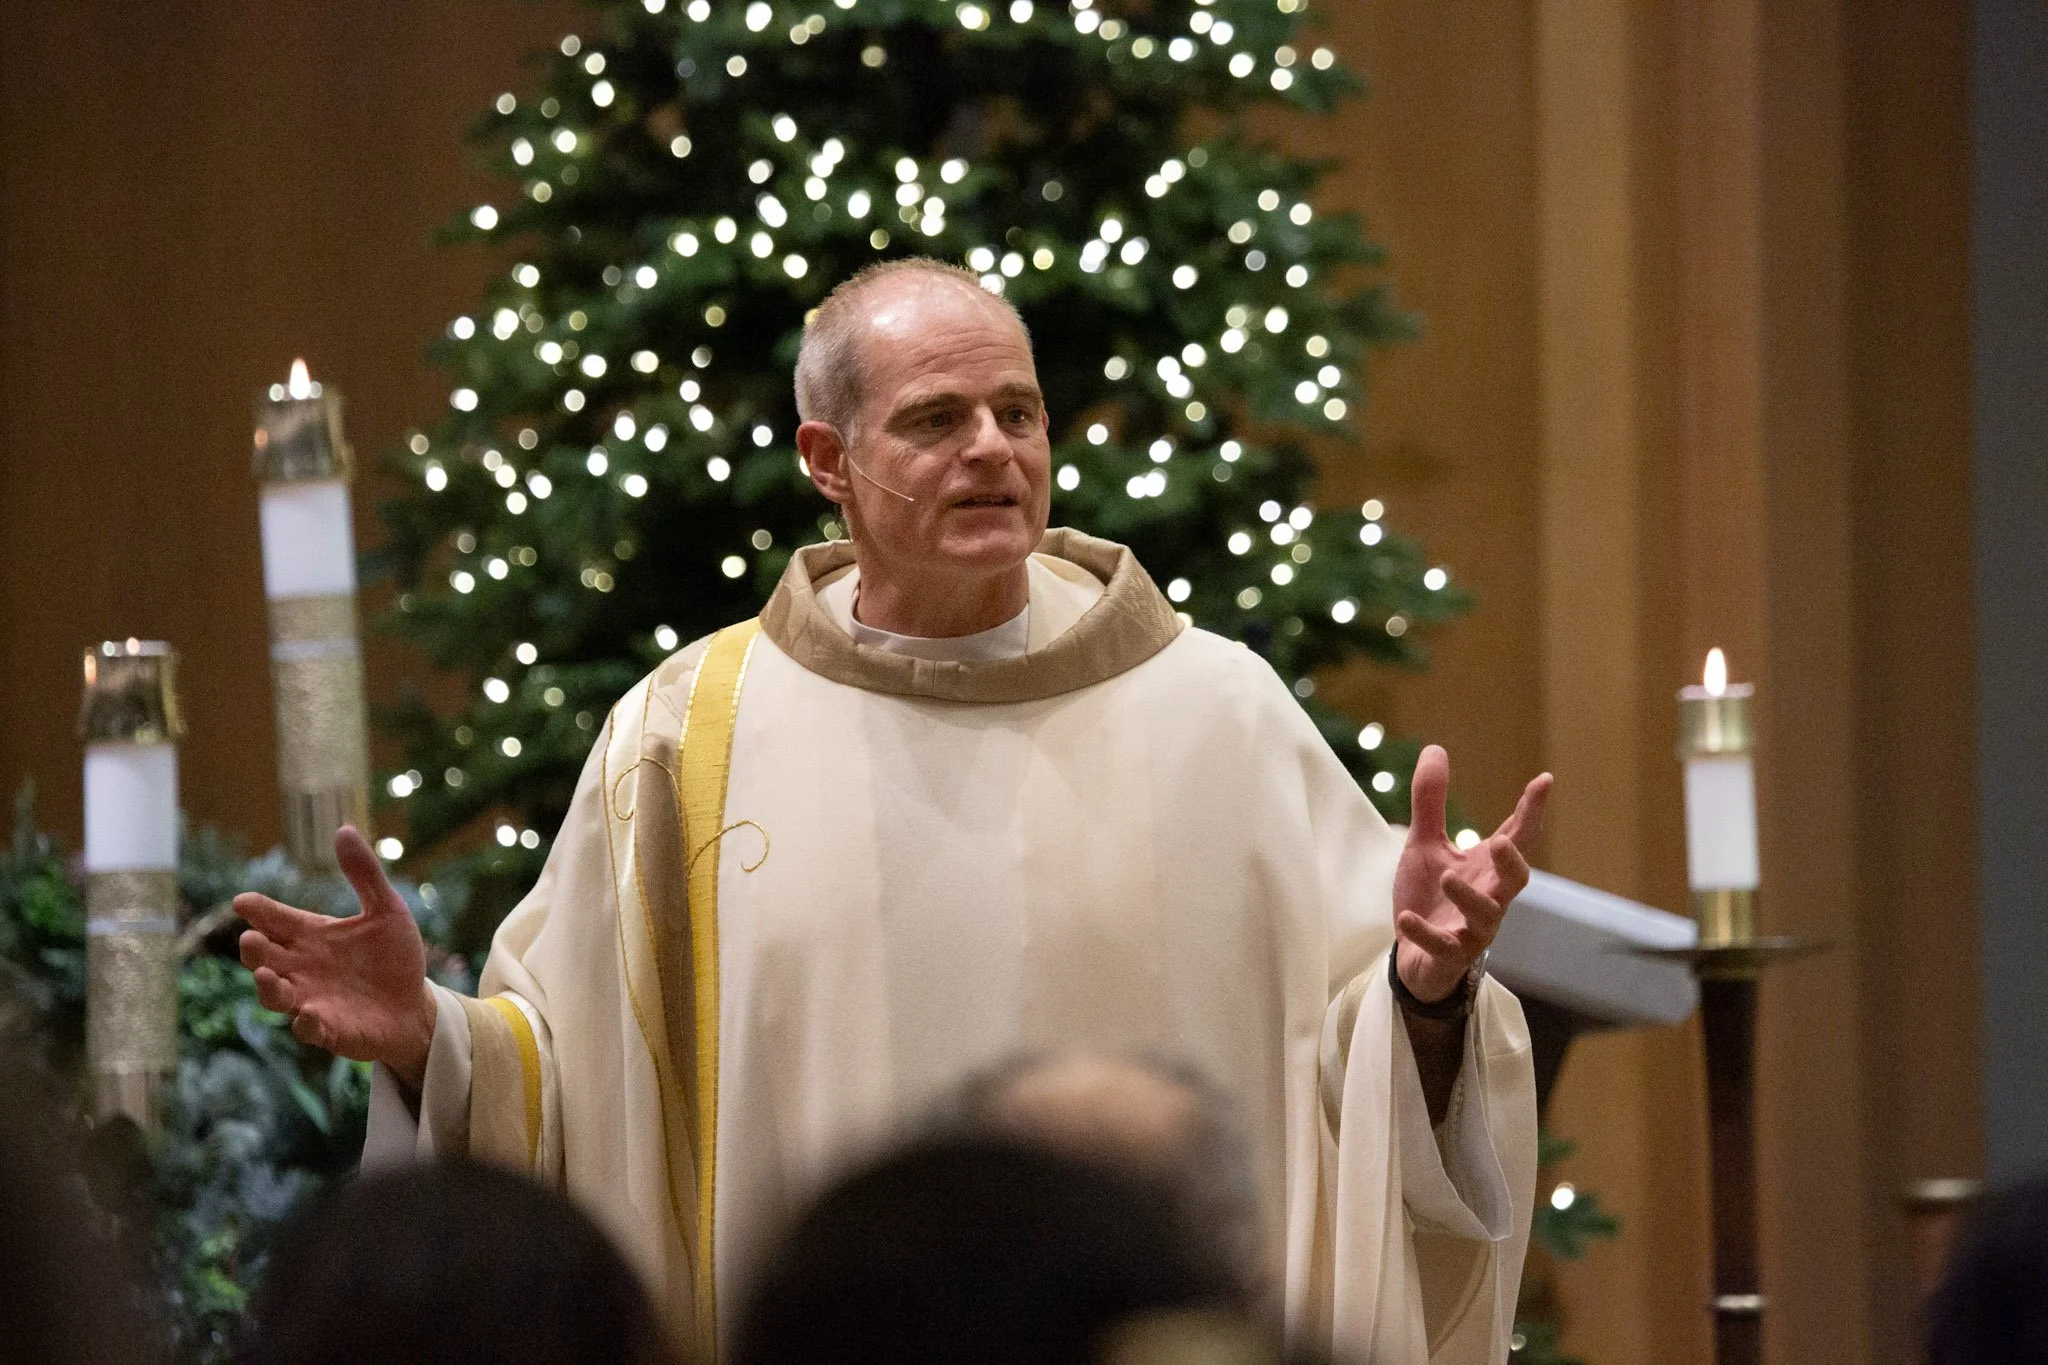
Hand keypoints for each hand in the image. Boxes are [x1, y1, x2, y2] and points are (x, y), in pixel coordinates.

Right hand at [237, 826, 436, 1089]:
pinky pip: (309, 1028)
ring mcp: (311, 1000)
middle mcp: (303, 968)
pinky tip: (308, 1014)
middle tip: (251, 939)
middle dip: (254, 950)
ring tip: (265, 976)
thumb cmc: (394, 957)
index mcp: (312, 936)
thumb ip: (364, 874)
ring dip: (267, 987)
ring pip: (275, 995)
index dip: (259, 911)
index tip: (243, 902)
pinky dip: (305, 1023)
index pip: (276, 919)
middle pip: (264, 957)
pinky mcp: (329, 1029)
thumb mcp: (386, 910)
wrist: (415, 1006)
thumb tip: (344, 828)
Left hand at [1393, 745, 1551, 1002]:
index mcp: (1487, 868)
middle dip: (1513, 862)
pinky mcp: (1448, 955)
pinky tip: (1405, 918)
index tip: (1544, 780)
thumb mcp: (1424, 844)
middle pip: (1516, 881)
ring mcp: (1472, 930)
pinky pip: (1442, 946)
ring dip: (1469, 898)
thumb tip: (1435, 748)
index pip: (1517, 836)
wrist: (1414, 956)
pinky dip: (1425, 932)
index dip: (1531, 811)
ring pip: (1486, 918)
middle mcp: (1489, 898)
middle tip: (1502, 841)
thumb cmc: (1430, 896)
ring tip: (1448, 877)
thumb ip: (1430, 802)